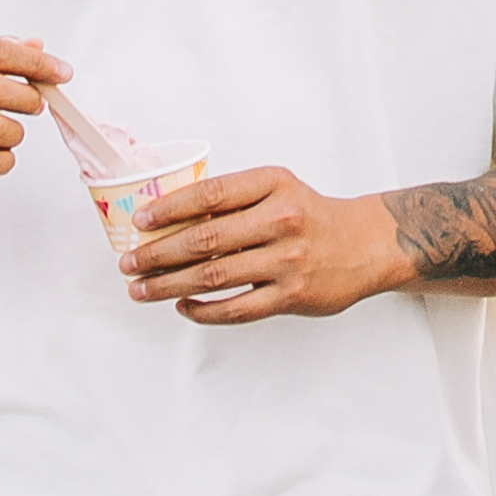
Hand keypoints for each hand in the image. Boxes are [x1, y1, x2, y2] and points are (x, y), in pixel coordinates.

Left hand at [120, 166, 402, 324]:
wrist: (366, 244)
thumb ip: (234, 201)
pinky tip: (183, 306)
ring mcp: (287, 261)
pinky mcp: (291, 295)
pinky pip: (235, 309)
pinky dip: (203, 310)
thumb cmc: (310, 215)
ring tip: (141, 289)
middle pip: (205, 239)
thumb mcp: (278, 190)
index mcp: (274, 184)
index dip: (169, 208)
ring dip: (168, 285)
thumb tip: (170, 219)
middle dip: (157, 253)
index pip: (210, 194)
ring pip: (213, 277)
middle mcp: (281, 220)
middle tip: (128, 262)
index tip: (140, 220)